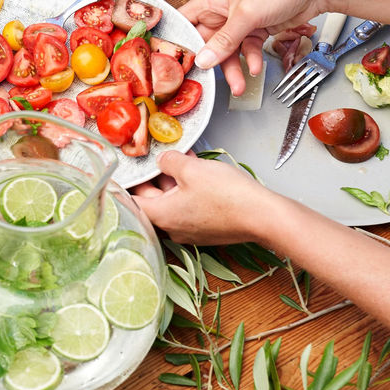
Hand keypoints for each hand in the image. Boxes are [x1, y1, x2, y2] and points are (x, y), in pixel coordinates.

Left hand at [131, 151, 277, 245]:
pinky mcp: (207, 229)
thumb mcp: (191, 168)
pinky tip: (197, 171)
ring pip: (172, 203)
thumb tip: (163, 160)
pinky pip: (189, 207)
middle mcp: (173, 228)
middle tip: (154, 158)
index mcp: (161, 216)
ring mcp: (190, 231)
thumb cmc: (227, 196)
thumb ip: (170, 161)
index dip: (127, 184)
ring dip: (173, 181)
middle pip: (152, 202)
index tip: (126, 171)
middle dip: (154, 178)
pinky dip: (188, 190)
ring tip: (179, 158)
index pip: (131, 202)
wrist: (262, 216)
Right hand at [178, 0, 328, 94]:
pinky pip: (246, 50)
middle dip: (212, 64)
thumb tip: (204, 59)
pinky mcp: (256, 30)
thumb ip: (224, 40)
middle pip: (206, 43)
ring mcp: (239, 22)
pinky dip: (250, 60)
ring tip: (241, 83)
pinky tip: (256, 66)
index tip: (178, 64)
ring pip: (227, 51)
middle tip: (212, 82)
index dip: (178, 43)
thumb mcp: (247, 14)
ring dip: (234, 68)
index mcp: (212, 0)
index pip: (184, 23)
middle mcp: (222, 12)